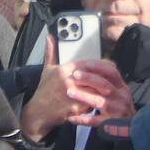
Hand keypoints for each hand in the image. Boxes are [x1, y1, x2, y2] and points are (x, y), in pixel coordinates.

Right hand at [19, 35, 134, 141]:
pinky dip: (95, 102)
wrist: (38, 112)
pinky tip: (97, 101)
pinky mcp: (75, 107)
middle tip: (111, 80)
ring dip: (101, 91)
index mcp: (63, 70)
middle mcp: (68, 81)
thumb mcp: (47, 70)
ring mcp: (72, 94)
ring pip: (94, 90)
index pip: (88, 64)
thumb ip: (50, 53)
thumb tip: (50, 38)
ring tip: (105, 91)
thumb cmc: (44, 91)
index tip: (109, 66)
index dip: (101, 65)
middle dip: (104, 78)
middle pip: (94, 77)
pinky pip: (91, 103)